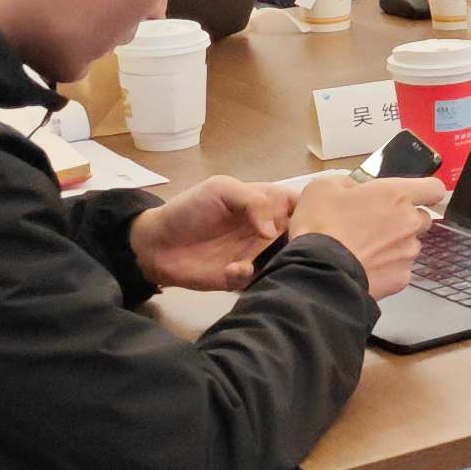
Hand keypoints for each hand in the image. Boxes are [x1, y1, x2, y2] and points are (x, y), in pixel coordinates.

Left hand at [128, 173, 297, 292]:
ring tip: (266, 260)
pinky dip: (248, 275)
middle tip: (295, 244)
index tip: (315, 217)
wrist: (155, 244)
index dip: (314, 209)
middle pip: (301, 236)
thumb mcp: (221, 189)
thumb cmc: (189, 209)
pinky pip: (258, 280)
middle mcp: (268, 231)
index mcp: (267, 204)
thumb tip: (274, 230)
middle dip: (304, 241)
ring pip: (285, 262)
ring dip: (280, 262)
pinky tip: (231, 269)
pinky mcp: (241, 279)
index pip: (302, 204)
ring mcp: (257, 256)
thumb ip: (252, 200)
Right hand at [286, 172, 445, 297]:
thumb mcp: (324, 187)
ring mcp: (408, 253)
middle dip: (405, 219)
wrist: (318, 272)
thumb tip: (354, 190)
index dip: (425, 190)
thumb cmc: (321, 226)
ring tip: (366, 248)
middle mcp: (410, 222)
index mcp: (397, 195)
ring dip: (396, 244)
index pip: (434, 188)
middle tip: (377, 224)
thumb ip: (348, 183)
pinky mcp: (401, 278)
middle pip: (422, 218)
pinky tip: (365, 266)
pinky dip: (387, 267)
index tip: (413, 195)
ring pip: (411, 245)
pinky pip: (400, 268)